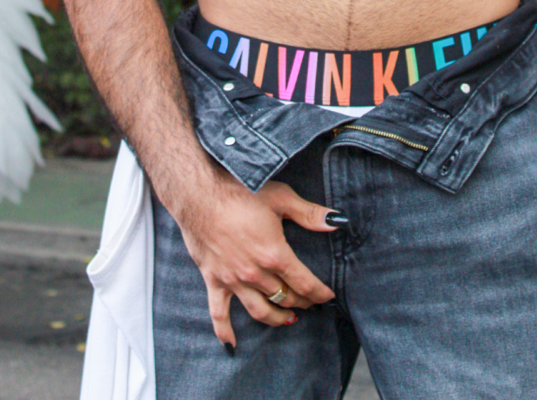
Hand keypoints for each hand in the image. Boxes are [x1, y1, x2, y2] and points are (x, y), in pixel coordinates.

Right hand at [178, 167, 337, 349]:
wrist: (199, 193)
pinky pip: (219, 313)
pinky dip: (225, 332)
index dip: (320, 292)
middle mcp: (255, 273)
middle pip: (285, 297)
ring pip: (260, 310)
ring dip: (276, 318)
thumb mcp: (280, 198)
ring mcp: (234, 280)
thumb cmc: (239, 191)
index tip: (328, 296)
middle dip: (301, 302)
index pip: (304, 282)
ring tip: (287, 319)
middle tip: (310, 302)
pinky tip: (232, 345)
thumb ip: (309, 213)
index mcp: (275, 254)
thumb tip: (337, 221)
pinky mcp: (214, 280)